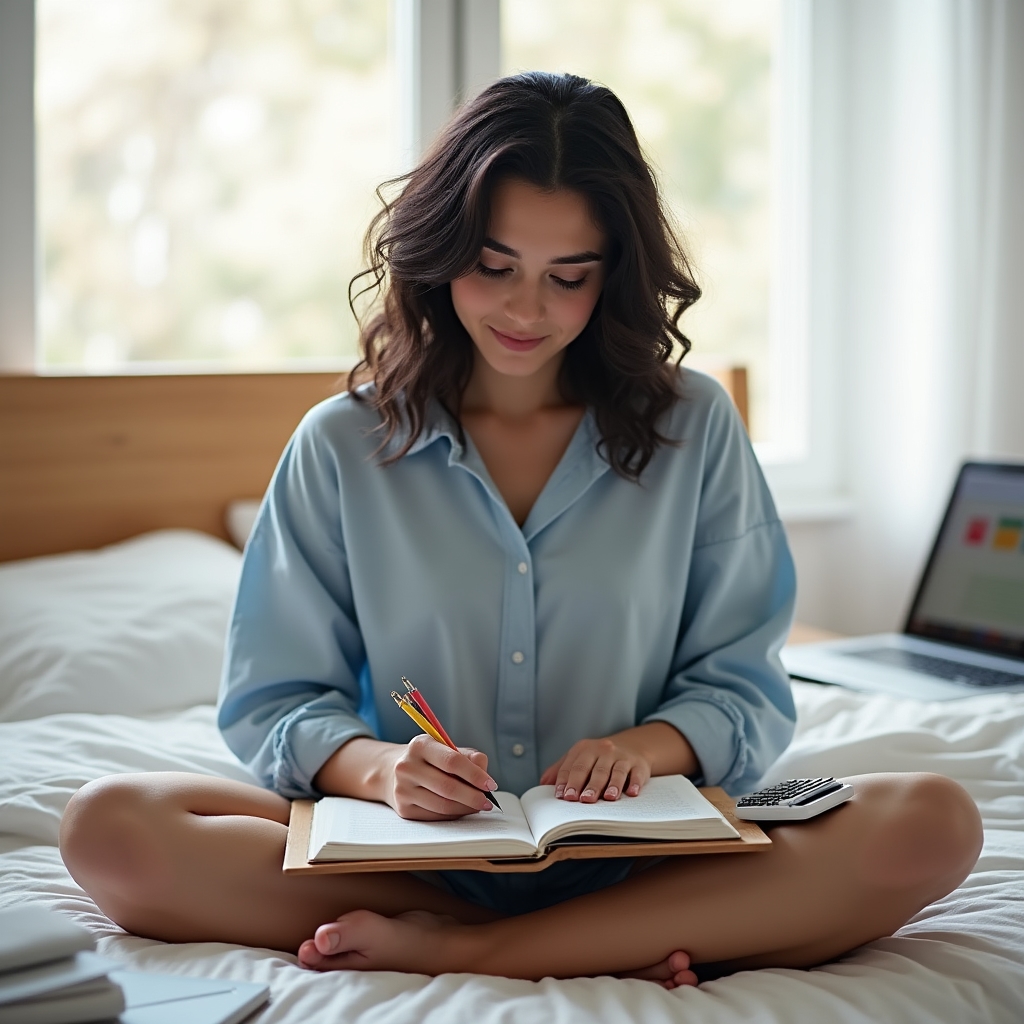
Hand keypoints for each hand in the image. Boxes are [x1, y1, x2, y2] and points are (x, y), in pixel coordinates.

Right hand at [383, 734, 497, 819]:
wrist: (393, 772)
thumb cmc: (429, 760)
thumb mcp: (447, 749)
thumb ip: (469, 757)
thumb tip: (484, 773)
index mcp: (420, 745)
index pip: (452, 761)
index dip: (475, 775)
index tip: (491, 784)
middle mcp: (407, 767)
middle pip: (448, 787)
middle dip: (473, 796)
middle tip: (488, 801)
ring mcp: (402, 789)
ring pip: (443, 805)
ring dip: (466, 808)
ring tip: (478, 805)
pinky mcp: (404, 809)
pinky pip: (436, 816)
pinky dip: (454, 815)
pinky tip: (461, 809)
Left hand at [540, 736, 651, 802]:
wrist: (631, 747)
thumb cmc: (599, 757)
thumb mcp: (579, 758)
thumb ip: (561, 769)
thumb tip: (543, 783)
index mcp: (585, 749)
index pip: (573, 766)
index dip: (567, 781)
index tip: (562, 796)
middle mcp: (604, 750)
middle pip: (595, 769)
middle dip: (589, 785)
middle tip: (583, 800)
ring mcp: (622, 757)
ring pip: (616, 771)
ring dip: (612, 785)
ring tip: (608, 798)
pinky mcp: (639, 765)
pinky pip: (637, 774)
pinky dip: (635, 783)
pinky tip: (632, 792)